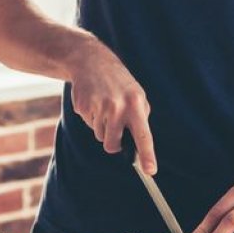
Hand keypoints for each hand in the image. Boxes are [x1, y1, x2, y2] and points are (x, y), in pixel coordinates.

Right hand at [68, 44, 156, 173]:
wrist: (91, 61)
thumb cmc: (119, 83)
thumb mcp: (136, 95)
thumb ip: (139, 118)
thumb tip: (139, 146)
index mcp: (135, 104)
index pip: (143, 135)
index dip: (147, 155)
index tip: (150, 171)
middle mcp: (117, 107)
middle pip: (112, 144)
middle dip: (112, 142)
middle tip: (113, 126)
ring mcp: (98, 107)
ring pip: (100, 136)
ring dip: (102, 127)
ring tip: (104, 106)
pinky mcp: (83, 107)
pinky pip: (89, 125)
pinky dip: (91, 117)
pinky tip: (93, 101)